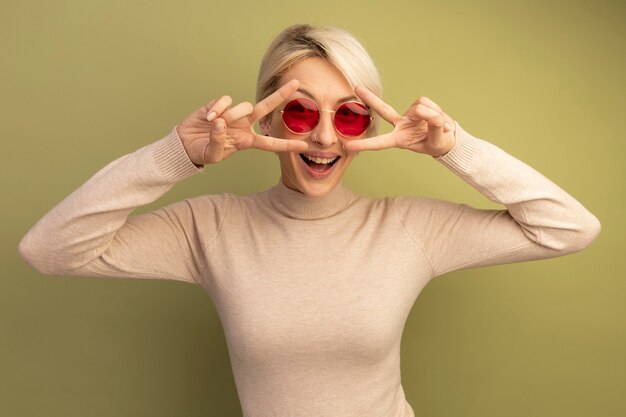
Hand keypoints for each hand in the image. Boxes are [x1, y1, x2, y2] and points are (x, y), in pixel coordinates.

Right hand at [177, 80, 307, 164]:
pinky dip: (218, 109)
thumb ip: (219, 142)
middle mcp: (244, 125)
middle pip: (266, 108)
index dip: (287, 145)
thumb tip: (221, 122)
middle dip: (281, 95)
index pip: (270, 143)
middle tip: (297, 83)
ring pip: (243, 106)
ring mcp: (233, 113)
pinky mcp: (219, 105)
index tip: (305, 146)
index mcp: (247, 141)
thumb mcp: (212, 155)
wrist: (185, 144)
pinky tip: (208, 117)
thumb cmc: (202, 152)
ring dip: (232, 115)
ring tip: (214, 124)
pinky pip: (226, 101)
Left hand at [343, 86, 455, 156]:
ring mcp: (408, 115)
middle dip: (371, 98)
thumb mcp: (437, 142)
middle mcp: (400, 125)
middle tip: (356, 88)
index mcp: (399, 140)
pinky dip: (436, 110)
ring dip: (432, 115)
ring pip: (419, 107)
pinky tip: (440, 118)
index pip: (380, 142)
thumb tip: (434, 117)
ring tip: (441, 126)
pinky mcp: (418, 106)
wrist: (448, 137)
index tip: (347, 146)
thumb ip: (435, 130)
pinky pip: (426, 103)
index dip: (364, 145)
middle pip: (383, 110)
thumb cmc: (438, 143)